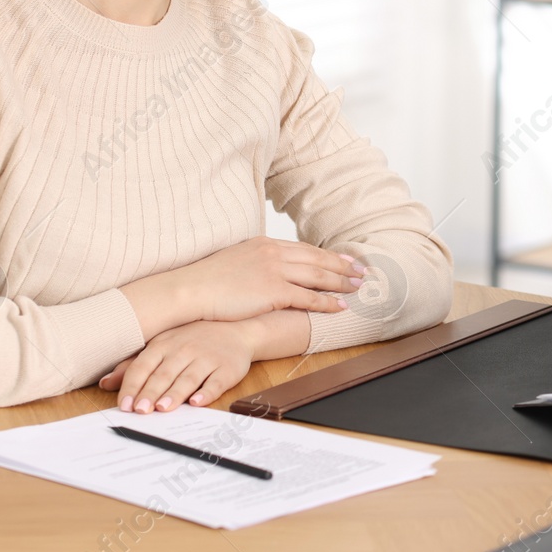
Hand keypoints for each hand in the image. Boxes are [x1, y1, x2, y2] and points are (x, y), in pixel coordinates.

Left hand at [99, 319, 259, 412]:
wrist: (237, 329)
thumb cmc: (193, 339)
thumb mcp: (162, 346)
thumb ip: (133, 365)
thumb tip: (105, 383)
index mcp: (164, 344)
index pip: (143, 366)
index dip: (132, 385)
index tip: (123, 405)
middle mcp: (184, 350)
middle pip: (164, 374)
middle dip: (151, 392)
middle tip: (140, 411)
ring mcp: (207, 358)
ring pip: (188, 378)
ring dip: (175, 393)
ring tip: (163, 408)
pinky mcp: (227, 368)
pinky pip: (216, 382)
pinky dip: (207, 392)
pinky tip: (197, 402)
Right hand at [123, 236, 365, 334]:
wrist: (189, 289)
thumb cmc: (206, 281)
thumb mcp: (234, 261)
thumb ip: (254, 262)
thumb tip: (263, 271)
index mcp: (265, 244)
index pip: (305, 248)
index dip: (328, 255)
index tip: (345, 258)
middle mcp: (273, 253)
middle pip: (318, 259)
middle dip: (343, 266)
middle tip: (363, 271)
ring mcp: (275, 270)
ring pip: (318, 276)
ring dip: (342, 282)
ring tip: (359, 287)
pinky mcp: (273, 291)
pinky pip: (308, 297)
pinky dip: (327, 302)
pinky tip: (340, 307)